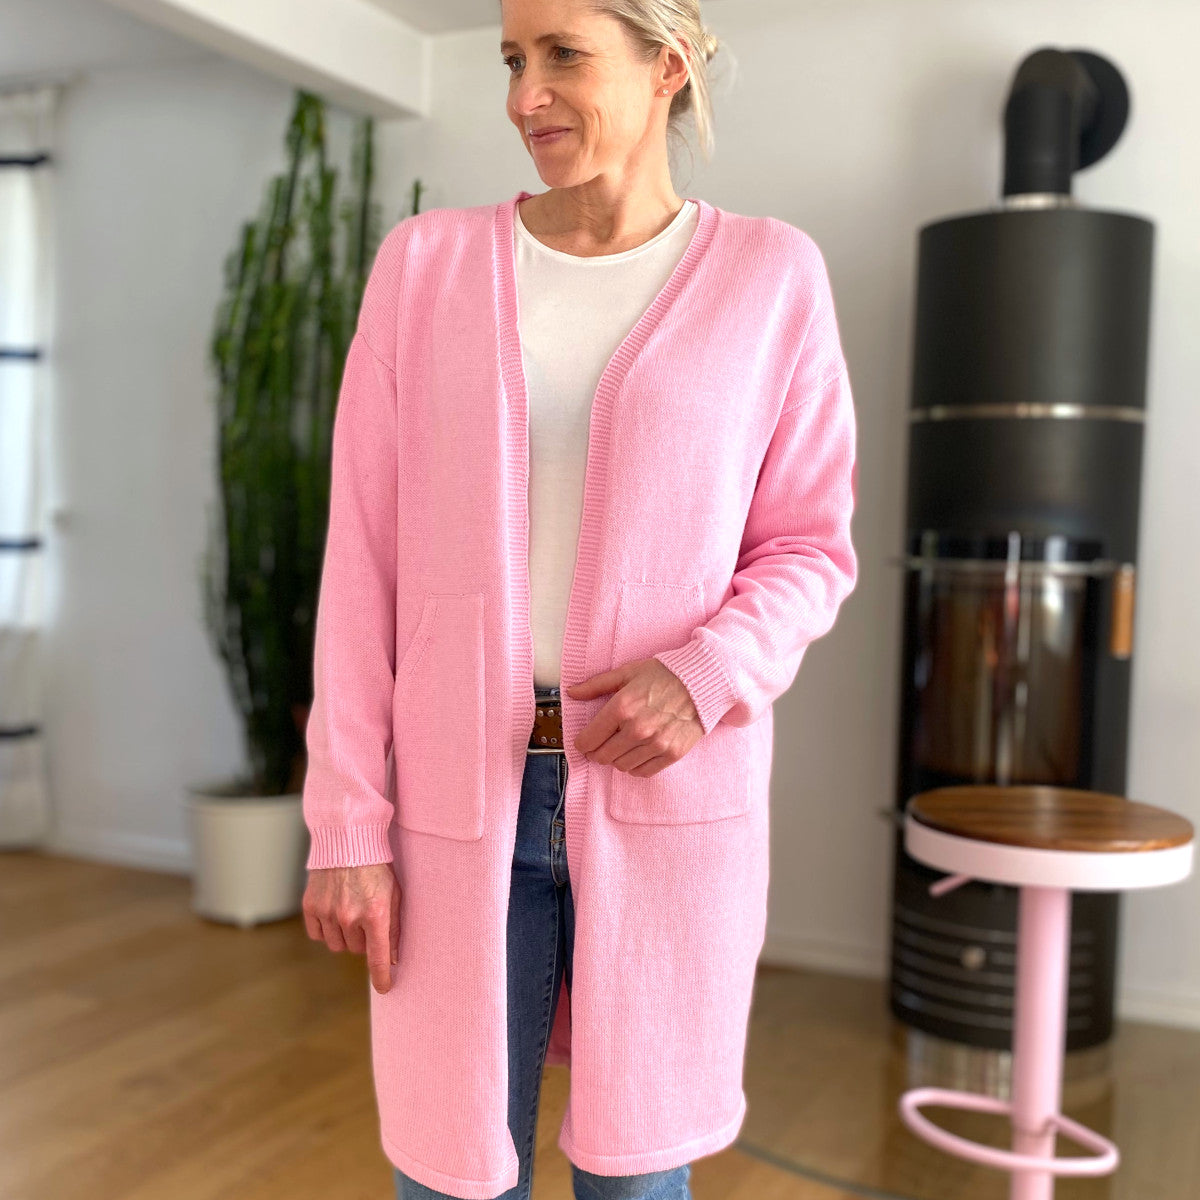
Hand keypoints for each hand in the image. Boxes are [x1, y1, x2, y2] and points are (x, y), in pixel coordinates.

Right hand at [303, 862, 400, 994]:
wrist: (346, 840)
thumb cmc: (376, 867)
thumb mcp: (394, 894)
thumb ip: (394, 928)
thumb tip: (392, 960)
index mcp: (375, 914)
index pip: (377, 957)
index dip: (381, 977)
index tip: (385, 988)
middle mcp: (350, 916)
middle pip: (357, 950)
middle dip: (364, 940)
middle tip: (366, 918)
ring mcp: (328, 912)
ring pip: (338, 945)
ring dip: (345, 935)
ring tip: (350, 911)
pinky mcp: (311, 907)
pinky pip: (319, 935)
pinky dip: (326, 929)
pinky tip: (333, 911)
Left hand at [566, 658, 703, 776]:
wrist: (703, 680)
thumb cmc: (665, 674)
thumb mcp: (627, 672)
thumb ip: (597, 685)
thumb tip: (572, 692)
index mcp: (622, 707)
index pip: (589, 739)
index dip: (582, 743)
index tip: (584, 741)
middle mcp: (637, 729)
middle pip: (603, 756)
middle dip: (597, 752)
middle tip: (601, 745)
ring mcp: (656, 743)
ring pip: (621, 766)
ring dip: (617, 759)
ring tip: (622, 746)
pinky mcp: (672, 753)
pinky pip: (643, 772)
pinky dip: (636, 766)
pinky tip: (638, 753)